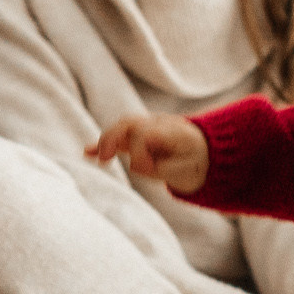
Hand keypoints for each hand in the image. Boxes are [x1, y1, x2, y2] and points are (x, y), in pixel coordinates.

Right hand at [88, 114, 208, 193]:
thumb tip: (136, 167)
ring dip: (106, 140)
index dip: (139, 151)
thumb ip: (163, 169)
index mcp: (173, 131)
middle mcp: (157, 125)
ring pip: (122, 127)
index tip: (144, 169)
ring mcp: (147, 128)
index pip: (147, 133)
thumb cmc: (198, 163)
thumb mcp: (188, 170)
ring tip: (95, 157)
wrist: (207, 152)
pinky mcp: (138, 137)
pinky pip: (119, 136)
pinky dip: (104, 144)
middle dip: (114, 138)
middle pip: (130, 123)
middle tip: (105, 159)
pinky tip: (87, 152)